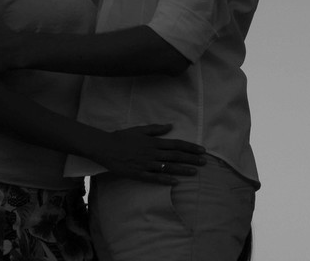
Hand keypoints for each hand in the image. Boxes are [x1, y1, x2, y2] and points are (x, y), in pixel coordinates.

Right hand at [88, 123, 206, 184]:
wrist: (105, 147)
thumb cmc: (122, 137)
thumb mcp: (140, 130)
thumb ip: (156, 129)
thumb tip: (171, 126)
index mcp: (153, 142)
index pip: (176, 144)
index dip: (190, 147)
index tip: (201, 150)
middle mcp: (152, 153)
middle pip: (175, 156)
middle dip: (191, 159)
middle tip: (204, 162)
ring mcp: (146, 164)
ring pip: (167, 167)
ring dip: (182, 170)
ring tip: (194, 172)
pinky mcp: (139, 173)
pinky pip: (154, 178)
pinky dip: (165, 179)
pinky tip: (175, 182)